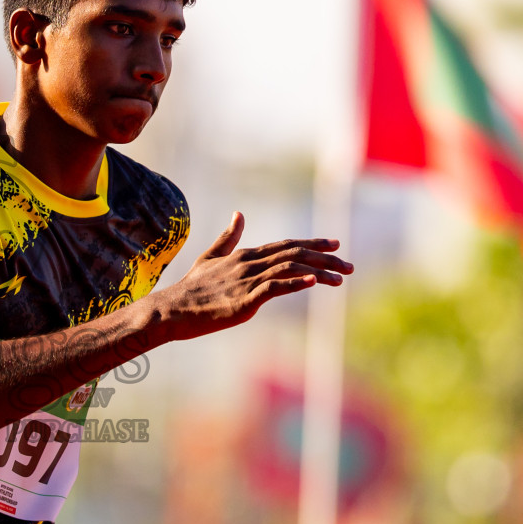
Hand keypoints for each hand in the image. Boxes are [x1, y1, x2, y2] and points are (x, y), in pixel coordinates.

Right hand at [154, 211, 352, 341]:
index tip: (336, 244)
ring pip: (290, 270)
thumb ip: (228, 237)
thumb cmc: (192, 287)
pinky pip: (274, 288)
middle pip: (295, 255)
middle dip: (326, 258)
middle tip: (350, 266)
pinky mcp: (243, 301)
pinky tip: (313, 283)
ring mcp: (247, 281)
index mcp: (245, 255)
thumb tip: (239, 214)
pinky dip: (295, 284)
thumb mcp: (211, 258)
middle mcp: (249, 263)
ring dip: (319, 273)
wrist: (172, 309)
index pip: (286, 245)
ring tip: (340, 279)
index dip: (313, 243)